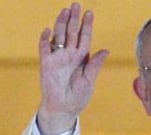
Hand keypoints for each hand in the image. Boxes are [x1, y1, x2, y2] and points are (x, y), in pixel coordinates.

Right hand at [37, 2, 108, 134]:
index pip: (84, 38)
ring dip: (61, 24)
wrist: (64, 109)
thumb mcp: (90, 80)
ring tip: (65, 11)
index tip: (89, 13)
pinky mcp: (46, 64)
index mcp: (82, 58)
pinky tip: (49, 31)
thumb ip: (95, 65)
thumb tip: (106, 50)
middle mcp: (69, 55)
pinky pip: (45, 49)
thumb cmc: (78, 96)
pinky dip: (46, 40)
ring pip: (59, 37)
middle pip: (71, 33)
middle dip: (74, 19)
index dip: (86, 26)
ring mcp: (57, 58)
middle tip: (76, 5)